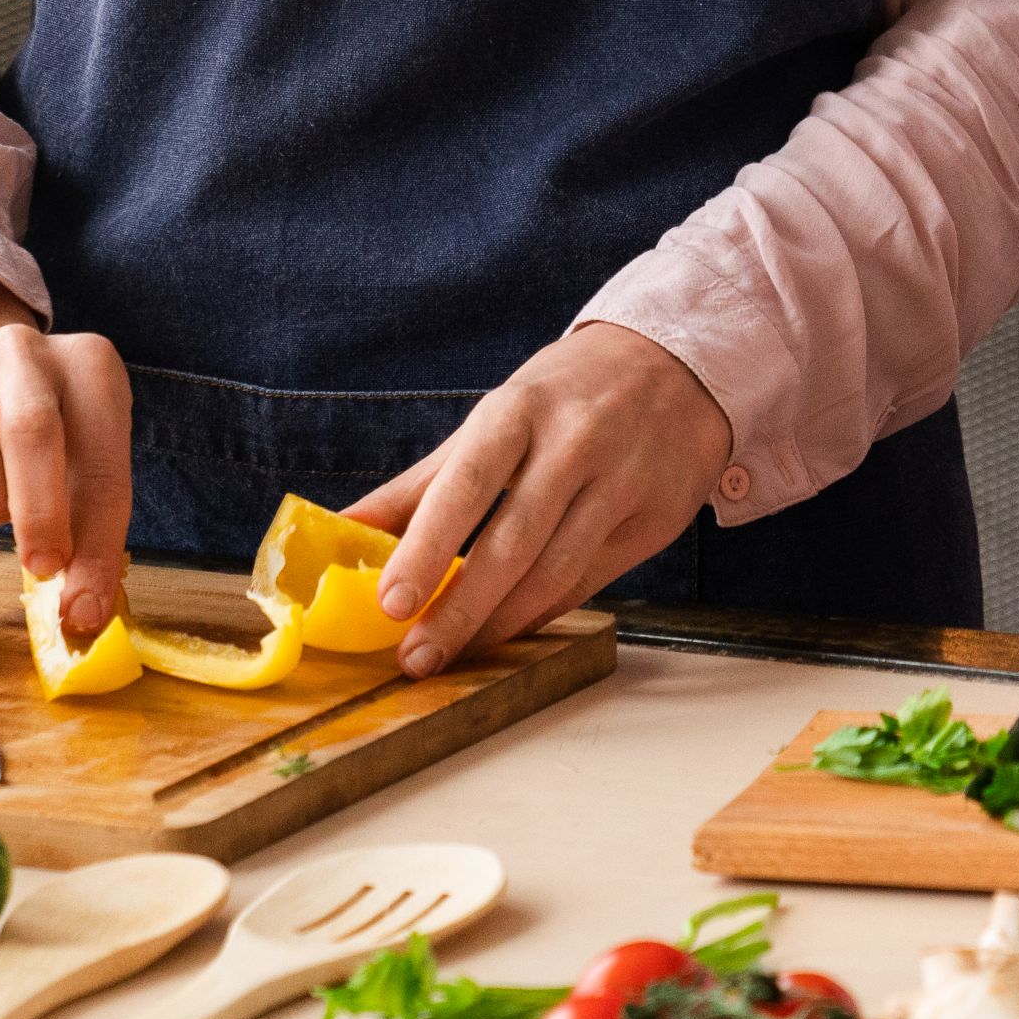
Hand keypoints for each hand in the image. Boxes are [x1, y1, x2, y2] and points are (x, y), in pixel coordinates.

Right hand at [0, 295, 132, 646]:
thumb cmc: (40, 436)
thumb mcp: (80, 464)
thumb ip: (88, 532)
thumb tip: (83, 615)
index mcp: (88, 365)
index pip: (102, 457)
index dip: (95, 539)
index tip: (83, 604)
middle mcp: (23, 352)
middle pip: (32, 429)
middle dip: (40, 513)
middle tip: (41, 566)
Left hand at [353, 321, 735, 675]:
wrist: (676, 363)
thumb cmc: (565, 396)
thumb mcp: (494, 419)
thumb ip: (421, 483)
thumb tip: (342, 530)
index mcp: (520, 410)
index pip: (467, 485)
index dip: (428, 546)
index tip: (390, 601)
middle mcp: (575, 444)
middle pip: (512, 543)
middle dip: (459, 608)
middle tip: (415, 656)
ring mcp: (622, 482)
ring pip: (554, 573)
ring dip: (498, 624)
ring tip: (453, 654)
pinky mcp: (655, 518)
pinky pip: (589, 581)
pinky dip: (542, 613)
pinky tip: (507, 631)